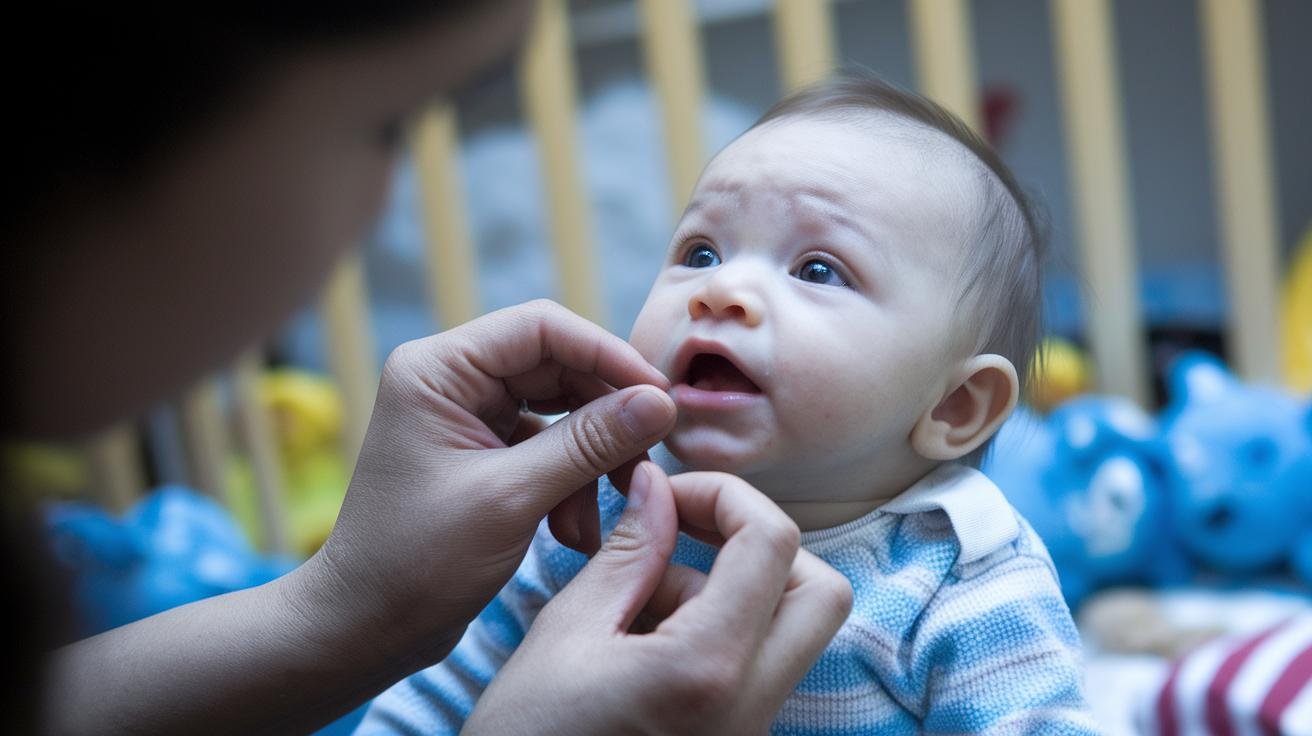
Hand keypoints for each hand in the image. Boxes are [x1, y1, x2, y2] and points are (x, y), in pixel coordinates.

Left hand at [299, 300, 676, 667]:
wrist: (365, 630)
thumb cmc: (416, 562)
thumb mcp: (511, 498)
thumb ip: (588, 444)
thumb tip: (660, 402)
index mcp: (438, 369)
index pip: (542, 328)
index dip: (607, 355)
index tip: (660, 397)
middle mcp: (451, 382)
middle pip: (558, 368)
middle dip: (605, 419)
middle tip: (645, 463)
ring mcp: (467, 419)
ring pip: (560, 413)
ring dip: (591, 461)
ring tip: (600, 514)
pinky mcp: (482, 457)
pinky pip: (548, 450)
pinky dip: (571, 486)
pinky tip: (575, 534)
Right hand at [464, 462, 854, 735]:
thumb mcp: (566, 632)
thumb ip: (628, 552)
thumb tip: (658, 487)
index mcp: (708, 669)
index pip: (773, 542)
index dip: (726, 495)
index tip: (668, 496)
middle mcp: (750, 708)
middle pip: (820, 593)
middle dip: (759, 546)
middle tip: (685, 535)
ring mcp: (750, 735)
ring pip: (786, 631)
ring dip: (726, 592)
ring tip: (631, 605)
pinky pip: (754, 668)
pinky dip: (714, 633)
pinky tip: (637, 644)